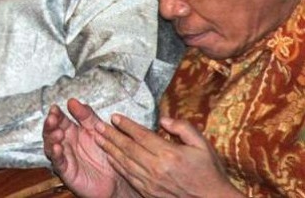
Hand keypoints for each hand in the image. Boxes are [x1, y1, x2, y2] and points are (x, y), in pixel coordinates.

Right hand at [43, 98, 124, 197]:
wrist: (117, 178)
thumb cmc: (106, 153)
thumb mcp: (97, 129)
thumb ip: (86, 115)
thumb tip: (72, 101)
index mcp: (72, 131)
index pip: (59, 119)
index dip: (55, 114)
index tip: (55, 108)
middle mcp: (65, 142)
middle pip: (51, 131)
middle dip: (50, 124)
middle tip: (52, 118)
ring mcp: (64, 156)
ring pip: (50, 145)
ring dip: (51, 138)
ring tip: (57, 133)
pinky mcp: (66, 170)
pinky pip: (58, 162)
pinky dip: (56, 155)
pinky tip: (57, 148)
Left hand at [96, 113, 240, 197]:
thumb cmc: (209, 173)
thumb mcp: (203, 145)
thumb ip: (183, 128)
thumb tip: (162, 120)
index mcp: (169, 154)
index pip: (141, 135)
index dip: (126, 125)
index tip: (114, 117)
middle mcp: (157, 168)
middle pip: (127, 148)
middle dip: (110, 135)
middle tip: (97, 125)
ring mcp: (151, 182)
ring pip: (124, 162)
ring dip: (109, 149)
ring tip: (97, 138)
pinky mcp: (148, 193)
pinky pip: (128, 176)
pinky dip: (117, 165)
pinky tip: (110, 157)